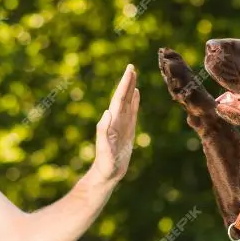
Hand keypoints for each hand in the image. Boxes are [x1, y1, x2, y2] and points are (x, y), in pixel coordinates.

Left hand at [94, 64, 139, 182]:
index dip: (124, 84)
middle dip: (127, 82)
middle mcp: (116, 120)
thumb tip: (107, 111)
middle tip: (131, 67)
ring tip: (134, 75)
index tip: (129, 70)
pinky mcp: (127, 130)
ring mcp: (122, 124)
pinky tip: (136, 94)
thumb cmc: (105, 164)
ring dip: (130, 88)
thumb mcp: (104, 149)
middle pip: (123, 97)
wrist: (107, 174)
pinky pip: (132, 112)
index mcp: (112, 122)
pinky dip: (134, 101)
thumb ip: (103, 131)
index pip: (119, 99)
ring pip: (127, 102)